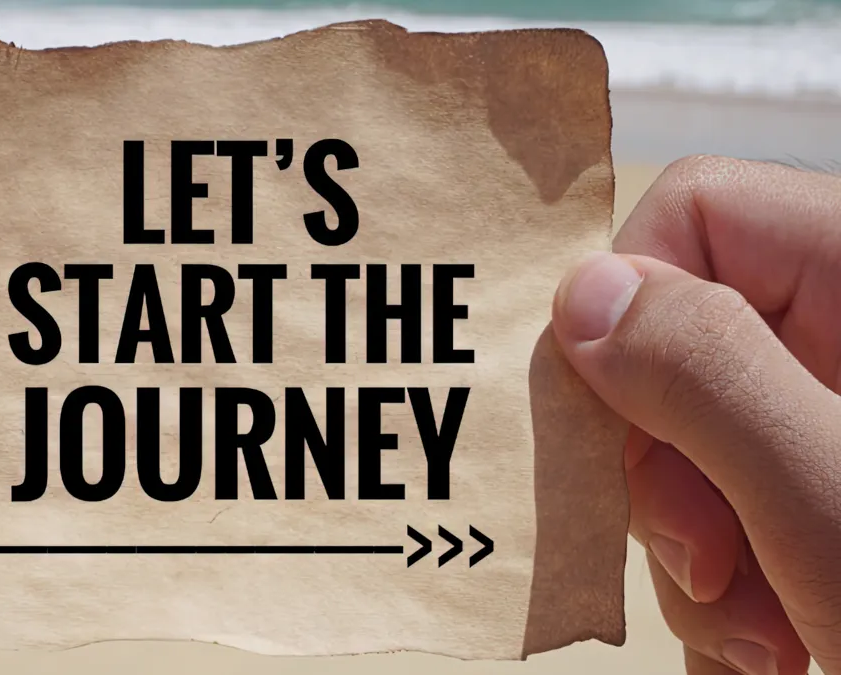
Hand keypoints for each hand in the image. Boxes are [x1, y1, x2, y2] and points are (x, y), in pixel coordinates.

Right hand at [551, 156, 840, 674]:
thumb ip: (711, 381)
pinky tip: (771, 643)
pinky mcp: (837, 486)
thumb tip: (584, 295)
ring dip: (695, 548)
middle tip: (710, 567)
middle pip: (682, 337)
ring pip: (692, 432)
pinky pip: (730, 496)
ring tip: (763, 637)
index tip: (617, 442)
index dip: (629, 314)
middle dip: (666, 466)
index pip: (699, 213)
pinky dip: (726, 581)